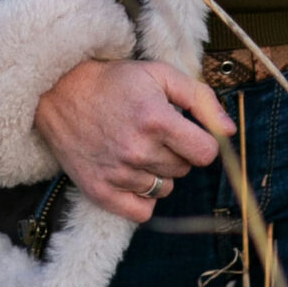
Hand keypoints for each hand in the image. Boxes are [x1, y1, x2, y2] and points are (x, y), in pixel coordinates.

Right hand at [32, 58, 231, 222]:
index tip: (188, 133)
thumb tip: (228, 129)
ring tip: (136, 148)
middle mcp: (137, 150)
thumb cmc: (113, 82)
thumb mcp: (159, 75)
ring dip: (158, 172)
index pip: (205, 153)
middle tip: (152, 133)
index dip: (202, 142)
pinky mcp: (100, 191)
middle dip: (176, 152)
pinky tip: (132, 174)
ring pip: (164, 189)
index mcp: (155, 119)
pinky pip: (142, 212)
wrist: (59, 92)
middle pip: (184, 170)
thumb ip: (200, 98)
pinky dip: (142, 197)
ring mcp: (117, 174)